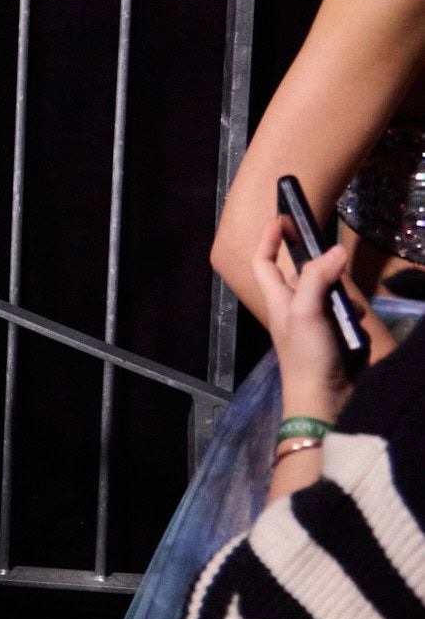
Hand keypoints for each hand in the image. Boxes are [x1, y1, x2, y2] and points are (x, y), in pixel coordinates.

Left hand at [251, 216, 362, 423]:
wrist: (325, 400)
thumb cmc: (305, 355)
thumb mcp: (305, 311)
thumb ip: (317, 278)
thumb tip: (335, 251)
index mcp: (277, 299)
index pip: (263, 263)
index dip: (268, 240)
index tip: (280, 218)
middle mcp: (294, 307)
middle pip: (306, 273)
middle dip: (322, 268)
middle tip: (336, 266)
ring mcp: (316, 321)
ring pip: (332, 291)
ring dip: (342, 296)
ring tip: (345, 312)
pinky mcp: (336, 334)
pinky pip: (347, 312)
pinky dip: (353, 315)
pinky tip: (355, 328)